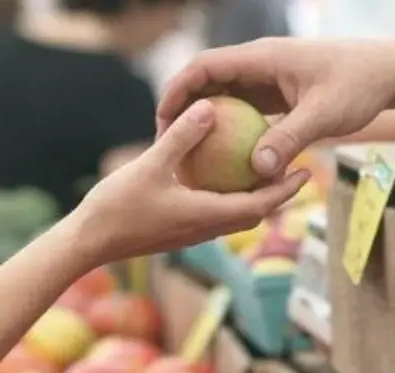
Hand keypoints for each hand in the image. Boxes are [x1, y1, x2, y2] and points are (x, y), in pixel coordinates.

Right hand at [73, 99, 309, 265]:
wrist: (88, 243)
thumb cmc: (117, 206)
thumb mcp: (150, 165)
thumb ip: (182, 137)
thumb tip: (210, 107)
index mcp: (207, 216)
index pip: (260, 205)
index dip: (285, 189)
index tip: (306, 171)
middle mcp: (206, 229)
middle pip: (255, 213)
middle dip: (279, 194)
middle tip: (298, 169)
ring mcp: (192, 233)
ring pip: (235, 216)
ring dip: (256, 198)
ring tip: (267, 171)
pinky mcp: (179, 231)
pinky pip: (215, 214)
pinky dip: (229, 198)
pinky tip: (222, 176)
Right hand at [157, 38, 394, 179]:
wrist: (388, 73)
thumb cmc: (359, 86)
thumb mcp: (324, 115)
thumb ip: (289, 139)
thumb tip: (257, 170)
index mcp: (262, 58)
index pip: (204, 67)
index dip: (177, 90)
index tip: (162, 120)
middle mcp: (260, 65)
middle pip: (207, 82)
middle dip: (183, 109)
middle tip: (166, 145)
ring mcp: (269, 79)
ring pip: (225, 98)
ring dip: (206, 123)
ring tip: (189, 156)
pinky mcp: (279, 95)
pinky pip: (245, 112)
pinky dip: (232, 132)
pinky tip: (226, 163)